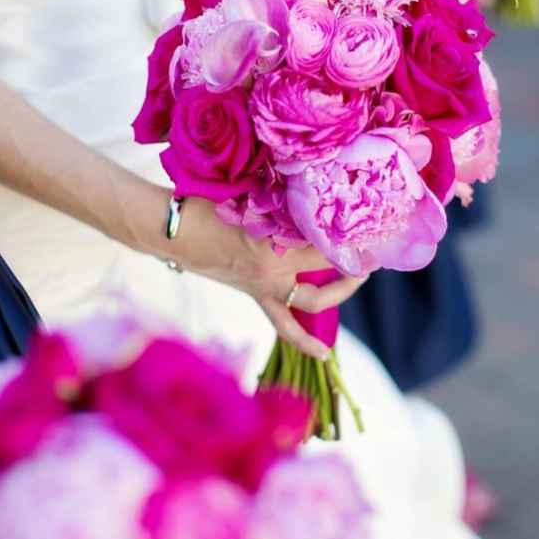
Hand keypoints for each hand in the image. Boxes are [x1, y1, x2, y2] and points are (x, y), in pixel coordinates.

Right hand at [160, 196, 366, 357]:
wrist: (170, 231)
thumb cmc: (202, 205)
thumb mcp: (244, 196)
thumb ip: (277, 198)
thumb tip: (308, 184)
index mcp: (271, 247)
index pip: (323, 246)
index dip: (347, 239)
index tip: (366, 226)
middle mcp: (272, 272)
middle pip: (323, 276)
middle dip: (350, 271)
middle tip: (368, 256)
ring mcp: (263, 287)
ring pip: (309, 304)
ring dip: (335, 296)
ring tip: (356, 283)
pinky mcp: (254, 294)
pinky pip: (284, 324)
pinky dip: (303, 338)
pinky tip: (323, 354)